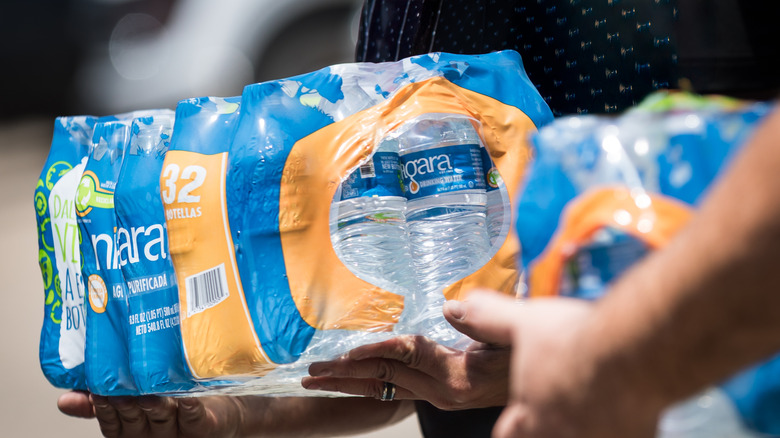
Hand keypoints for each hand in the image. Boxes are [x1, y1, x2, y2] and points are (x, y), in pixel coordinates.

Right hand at [57, 391, 243, 437]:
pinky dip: (189, 407)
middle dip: (124, 406)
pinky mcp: (202, 425)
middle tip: (115, 390)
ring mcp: (177, 431)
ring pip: (161, 418)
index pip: (111, 422)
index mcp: (132, 428)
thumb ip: (99, 401)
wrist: (221, 413)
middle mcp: (151, 432)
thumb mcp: (134, 399)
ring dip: (153, 406)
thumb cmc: (173, 401)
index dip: (102, 409)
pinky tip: (185, 397)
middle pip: (134, 420)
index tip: (94, 391)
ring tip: (146, 392)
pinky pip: (194, 417)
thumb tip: (63, 398)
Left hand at [302, 309, 511, 409]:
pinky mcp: (439, 396)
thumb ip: (477, 318)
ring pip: (385, 389)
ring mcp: (438, 397)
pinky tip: (353, 382)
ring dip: (349, 384)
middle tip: (312, 372)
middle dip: (345, 375)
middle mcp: (442, 391)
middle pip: (384, 378)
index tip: (346, 352)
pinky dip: (371, 384)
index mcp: (456, 375)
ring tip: (318, 382)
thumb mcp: (508, 332)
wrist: (540, 383)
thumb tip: (448, 307)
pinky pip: (396, 391)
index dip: (376, 350)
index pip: (406, 357)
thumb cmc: (528, 353)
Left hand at [448, 289, 661, 437]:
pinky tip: (626, 396)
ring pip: (583, 435)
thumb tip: (454, 308)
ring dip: (582, 423)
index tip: (516, 415)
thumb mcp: (524, 322)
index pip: (509, 432)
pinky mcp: (636, 431)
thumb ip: (488, 318)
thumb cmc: (576, 339)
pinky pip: (626, 430)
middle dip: (544, 426)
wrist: (635, 351)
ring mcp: (598, 435)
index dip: (512, 423)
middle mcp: (560, 432)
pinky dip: (622, 419)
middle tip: (554, 405)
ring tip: (591, 399)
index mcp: (530, 412)